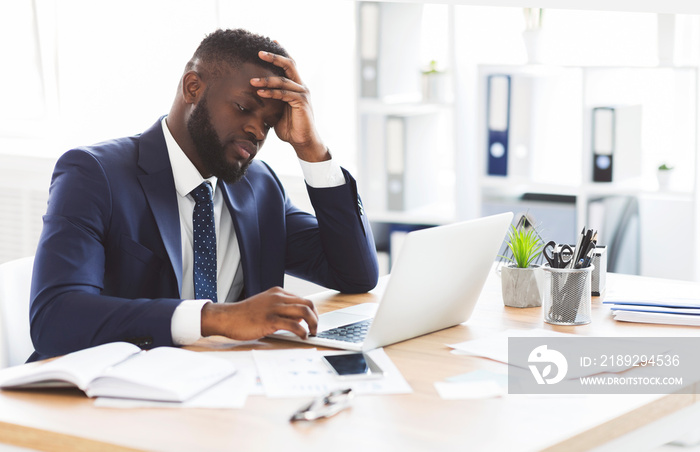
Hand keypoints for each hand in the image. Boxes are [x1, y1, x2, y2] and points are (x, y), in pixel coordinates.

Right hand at [200, 287, 317, 339]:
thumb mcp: (265, 305)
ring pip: (304, 312)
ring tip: (311, 333)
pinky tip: (302, 337)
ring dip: (313, 324)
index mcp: (278, 292)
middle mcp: (278, 297)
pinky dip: (302, 332)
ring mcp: (274, 308)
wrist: (228, 317)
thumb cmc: (245, 314)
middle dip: (316, 317)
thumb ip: (281, 309)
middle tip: (315, 329)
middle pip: (308, 304)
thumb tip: (298, 319)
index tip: (312, 322)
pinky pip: (294, 325)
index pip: (303, 300)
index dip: (312, 312)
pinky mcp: (270, 320)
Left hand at [250, 50, 329, 161]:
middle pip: (289, 65)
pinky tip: (260, 93)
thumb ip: (270, 100)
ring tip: (252, 81)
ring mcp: (302, 94)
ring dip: (266, 80)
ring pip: (284, 80)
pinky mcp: (302, 102)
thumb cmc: (290, 127)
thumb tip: (254, 95)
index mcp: (296, 86)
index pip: (289, 66)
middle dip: (274, 57)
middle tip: (259, 52)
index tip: (271, 42)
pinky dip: (272, 93)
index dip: (280, 54)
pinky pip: (284, 94)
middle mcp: (301, 87)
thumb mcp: (276, 111)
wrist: (303, 141)